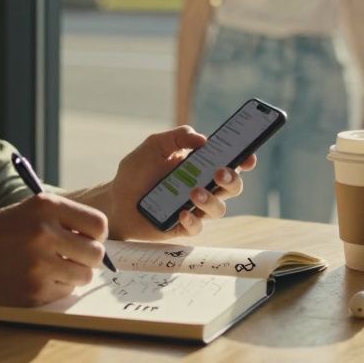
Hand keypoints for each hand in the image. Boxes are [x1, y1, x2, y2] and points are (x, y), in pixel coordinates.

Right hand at [0, 194, 107, 306]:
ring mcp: (39, 265)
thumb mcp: (26, 212)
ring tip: (50, 268)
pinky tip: (32, 279)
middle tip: (72, 258)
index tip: (85, 239)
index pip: (98, 225)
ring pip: (83, 277)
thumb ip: (62, 220)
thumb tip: (99, 240)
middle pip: (96, 254)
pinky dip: (54, 289)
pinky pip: (63, 293)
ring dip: (73, 275)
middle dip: (88, 258)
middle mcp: (44, 233)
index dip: (95, 235)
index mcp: (45, 206)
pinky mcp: (32, 292)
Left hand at [105, 126, 255, 240]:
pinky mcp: (182, 227)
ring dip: (211, 200)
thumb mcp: (154, 145)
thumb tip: (203, 139)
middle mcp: (202, 186)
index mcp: (200, 165)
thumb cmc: (136, 171)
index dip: (243, 159)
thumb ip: (177, 137)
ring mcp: (194, 208)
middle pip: (232, 186)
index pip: (229, 162)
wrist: (115, 200)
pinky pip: (197, 227)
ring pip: (219, 209)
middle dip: (232, 179)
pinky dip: (192, 220)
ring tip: (194, 192)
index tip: (248, 156)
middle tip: (220, 172)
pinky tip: (181, 213)